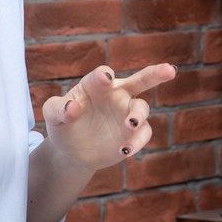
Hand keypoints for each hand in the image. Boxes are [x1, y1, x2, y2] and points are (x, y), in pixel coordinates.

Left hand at [42, 63, 178, 170]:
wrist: (73, 150)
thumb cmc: (63, 124)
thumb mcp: (53, 114)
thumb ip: (58, 108)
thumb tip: (72, 107)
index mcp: (96, 85)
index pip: (102, 76)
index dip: (103, 76)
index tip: (105, 79)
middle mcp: (116, 95)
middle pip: (140, 80)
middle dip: (156, 74)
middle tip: (169, 70)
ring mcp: (127, 113)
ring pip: (142, 109)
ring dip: (138, 116)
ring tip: (129, 125)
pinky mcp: (133, 134)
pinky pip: (143, 134)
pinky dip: (137, 141)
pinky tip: (124, 150)